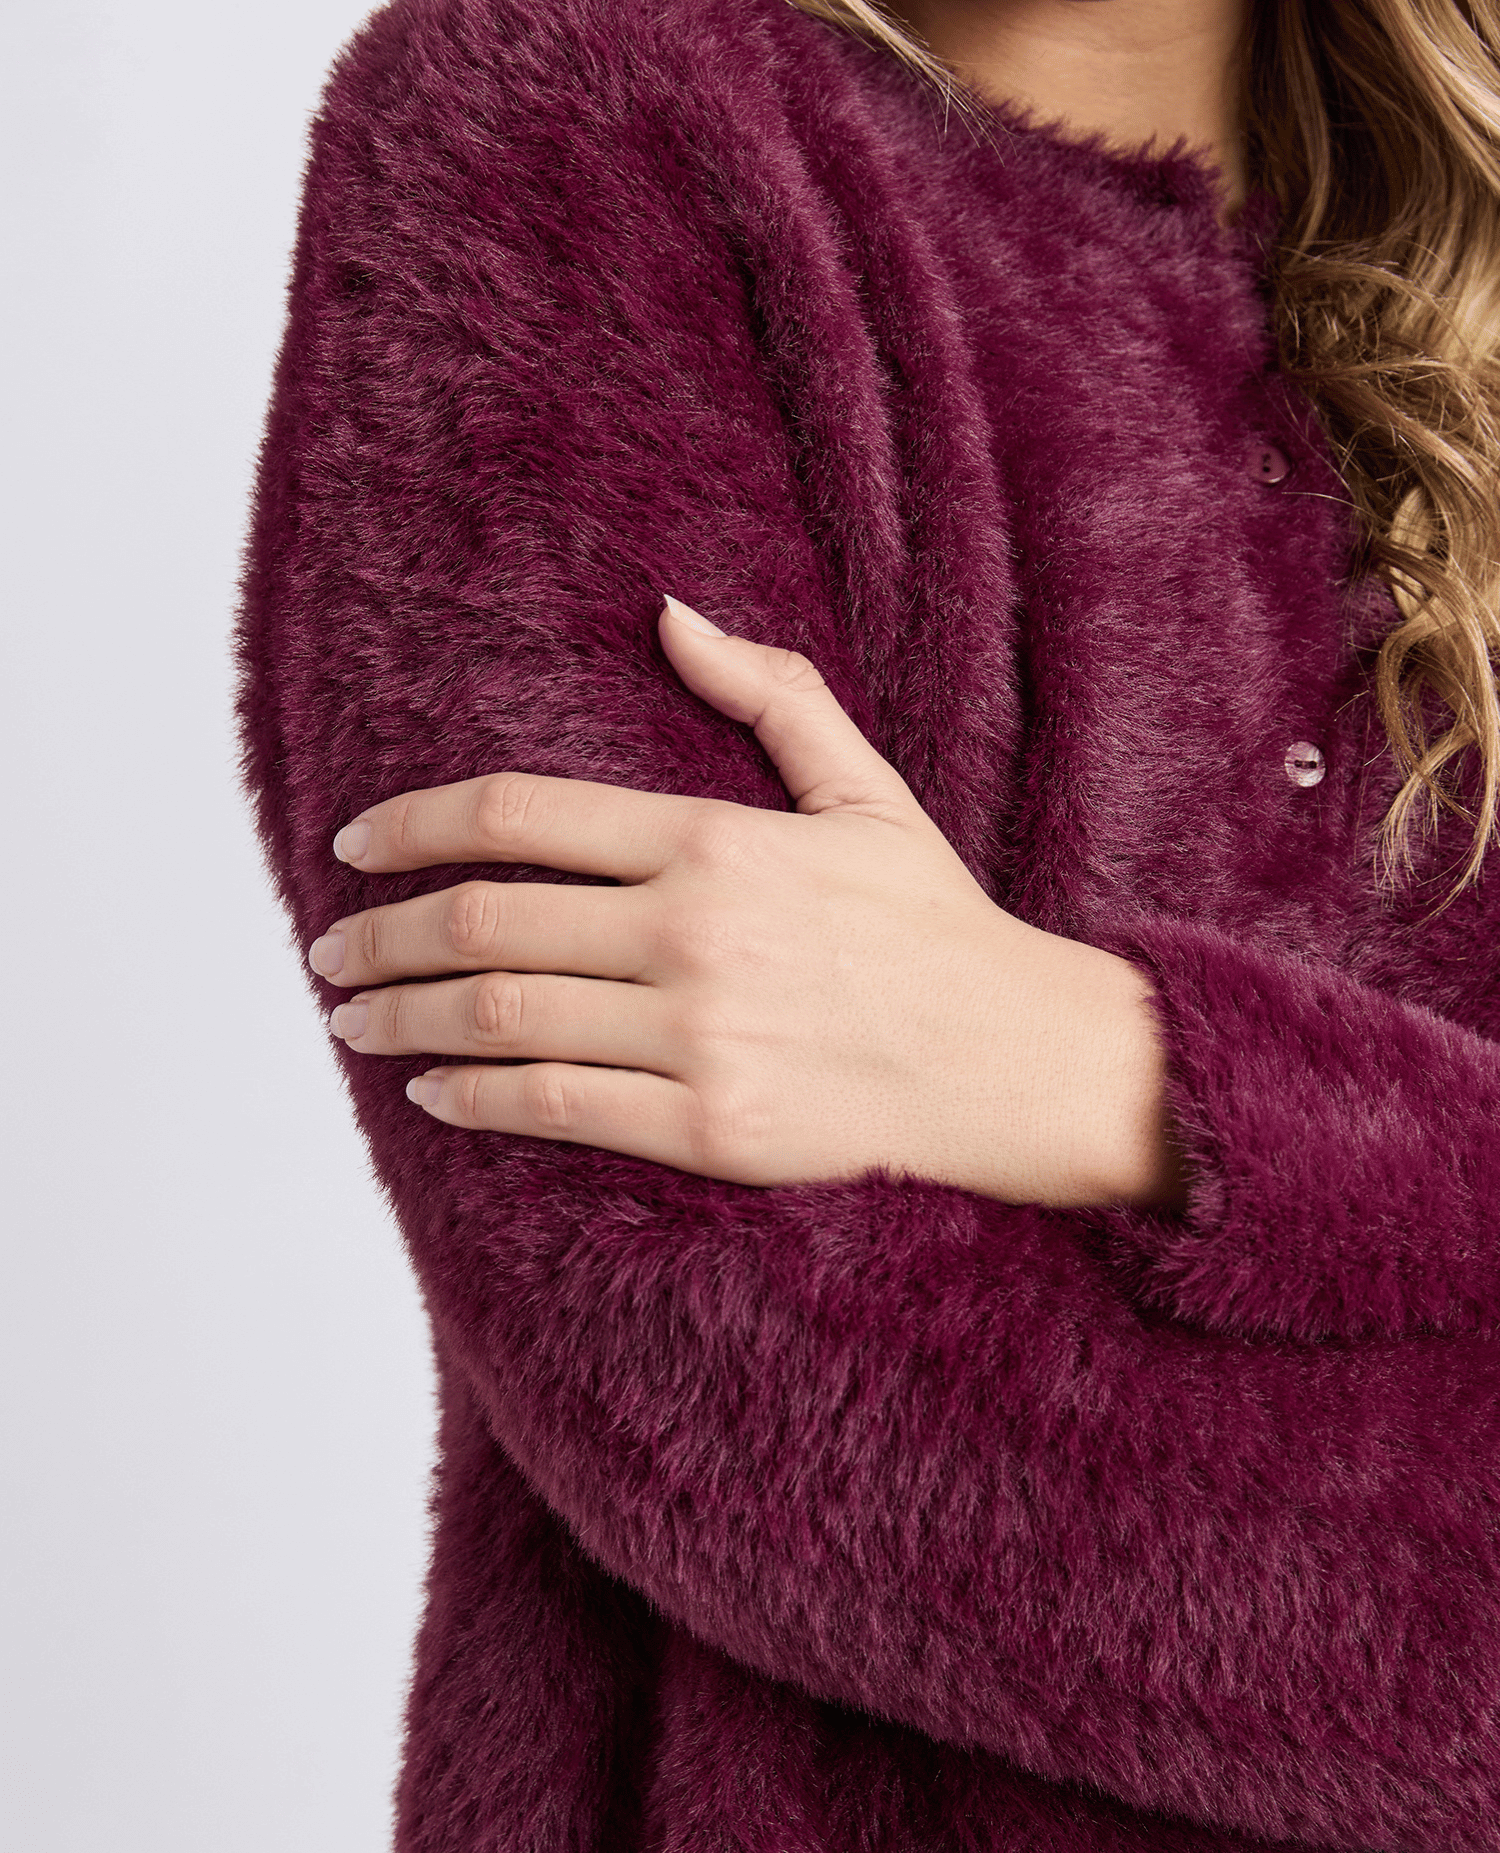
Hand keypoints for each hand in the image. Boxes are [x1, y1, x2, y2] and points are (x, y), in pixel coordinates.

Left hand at [308, 597, 1187, 1209]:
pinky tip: (435, 1095)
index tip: (354, 846)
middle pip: (482, 921)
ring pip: (501, 1016)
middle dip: (380, 935)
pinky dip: (476, 1100)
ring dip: (405, 1019)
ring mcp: (696, 1034)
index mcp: (714, 840)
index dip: (413, 826)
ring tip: (356, 1021)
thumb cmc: (934, 926)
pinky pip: (557, 1108)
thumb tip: (670, 613)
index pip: (517, 816)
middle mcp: (690, 932)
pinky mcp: (710, 1126)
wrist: (1017, 1059)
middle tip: (331, 952)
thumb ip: (768, 694)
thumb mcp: (865, 789)